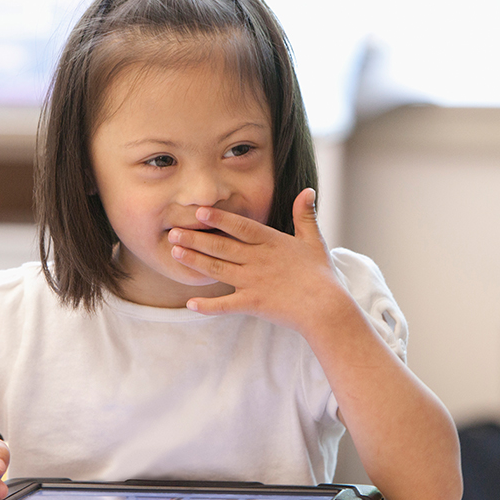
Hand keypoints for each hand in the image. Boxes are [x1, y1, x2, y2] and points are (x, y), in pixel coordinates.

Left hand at [169, 188, 350, 332]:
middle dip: (196, 238)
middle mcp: (258, 260)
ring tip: (175, 253)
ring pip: (218, 270)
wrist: (326, 307)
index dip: (219, 218)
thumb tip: (308, 191)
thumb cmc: (321, 274)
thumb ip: (305, 216)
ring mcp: (253, 282)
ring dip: (195, 261)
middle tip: (173, 231)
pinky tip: (191, 303)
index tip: (199, 211)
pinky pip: (226, 305)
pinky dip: (208, 306)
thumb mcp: (314, 241)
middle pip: (221, 246)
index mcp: (271, 242)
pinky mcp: (253, 304)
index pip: (240, 226)